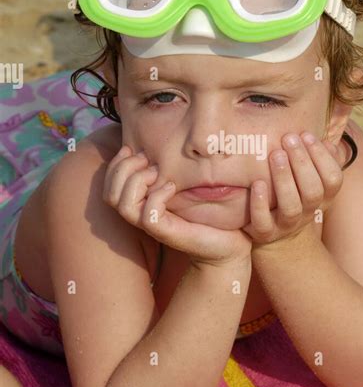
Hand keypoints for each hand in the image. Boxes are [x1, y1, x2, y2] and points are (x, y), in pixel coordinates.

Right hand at [103, 146, 251, 266]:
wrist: (229, 243)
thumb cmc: (207, 211)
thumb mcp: (183, 183)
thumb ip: (166, 169)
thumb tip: (154, 143)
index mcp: (141, 204)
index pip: (109, 188)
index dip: (114, 166)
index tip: (130, 148)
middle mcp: (142, 216)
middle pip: (111, 196)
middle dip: (123, 169)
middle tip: (146, 158)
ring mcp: (154, 226)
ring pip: (124, 206)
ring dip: (137, 181)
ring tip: (158, 171)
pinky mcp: (167, 233)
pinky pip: (149, 215)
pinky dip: (157, 196)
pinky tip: (173, 186)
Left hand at [242, 132, 345, 247]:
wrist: (273, 230)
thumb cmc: (291, 192)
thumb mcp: (308, 177)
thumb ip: (319, 159)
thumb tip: (327, 140)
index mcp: (323, 197)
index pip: (333, 180)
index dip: (323, 157)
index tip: (306, 134)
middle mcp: (308, 212)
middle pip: (313, 191)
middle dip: (302, 162)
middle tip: (289, 139)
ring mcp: (286, 225)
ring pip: (291, 207)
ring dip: (284, 179)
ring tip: (276, 155)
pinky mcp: (264, 233)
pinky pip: (263, 223)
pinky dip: (260, 204)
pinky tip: (257, 183)